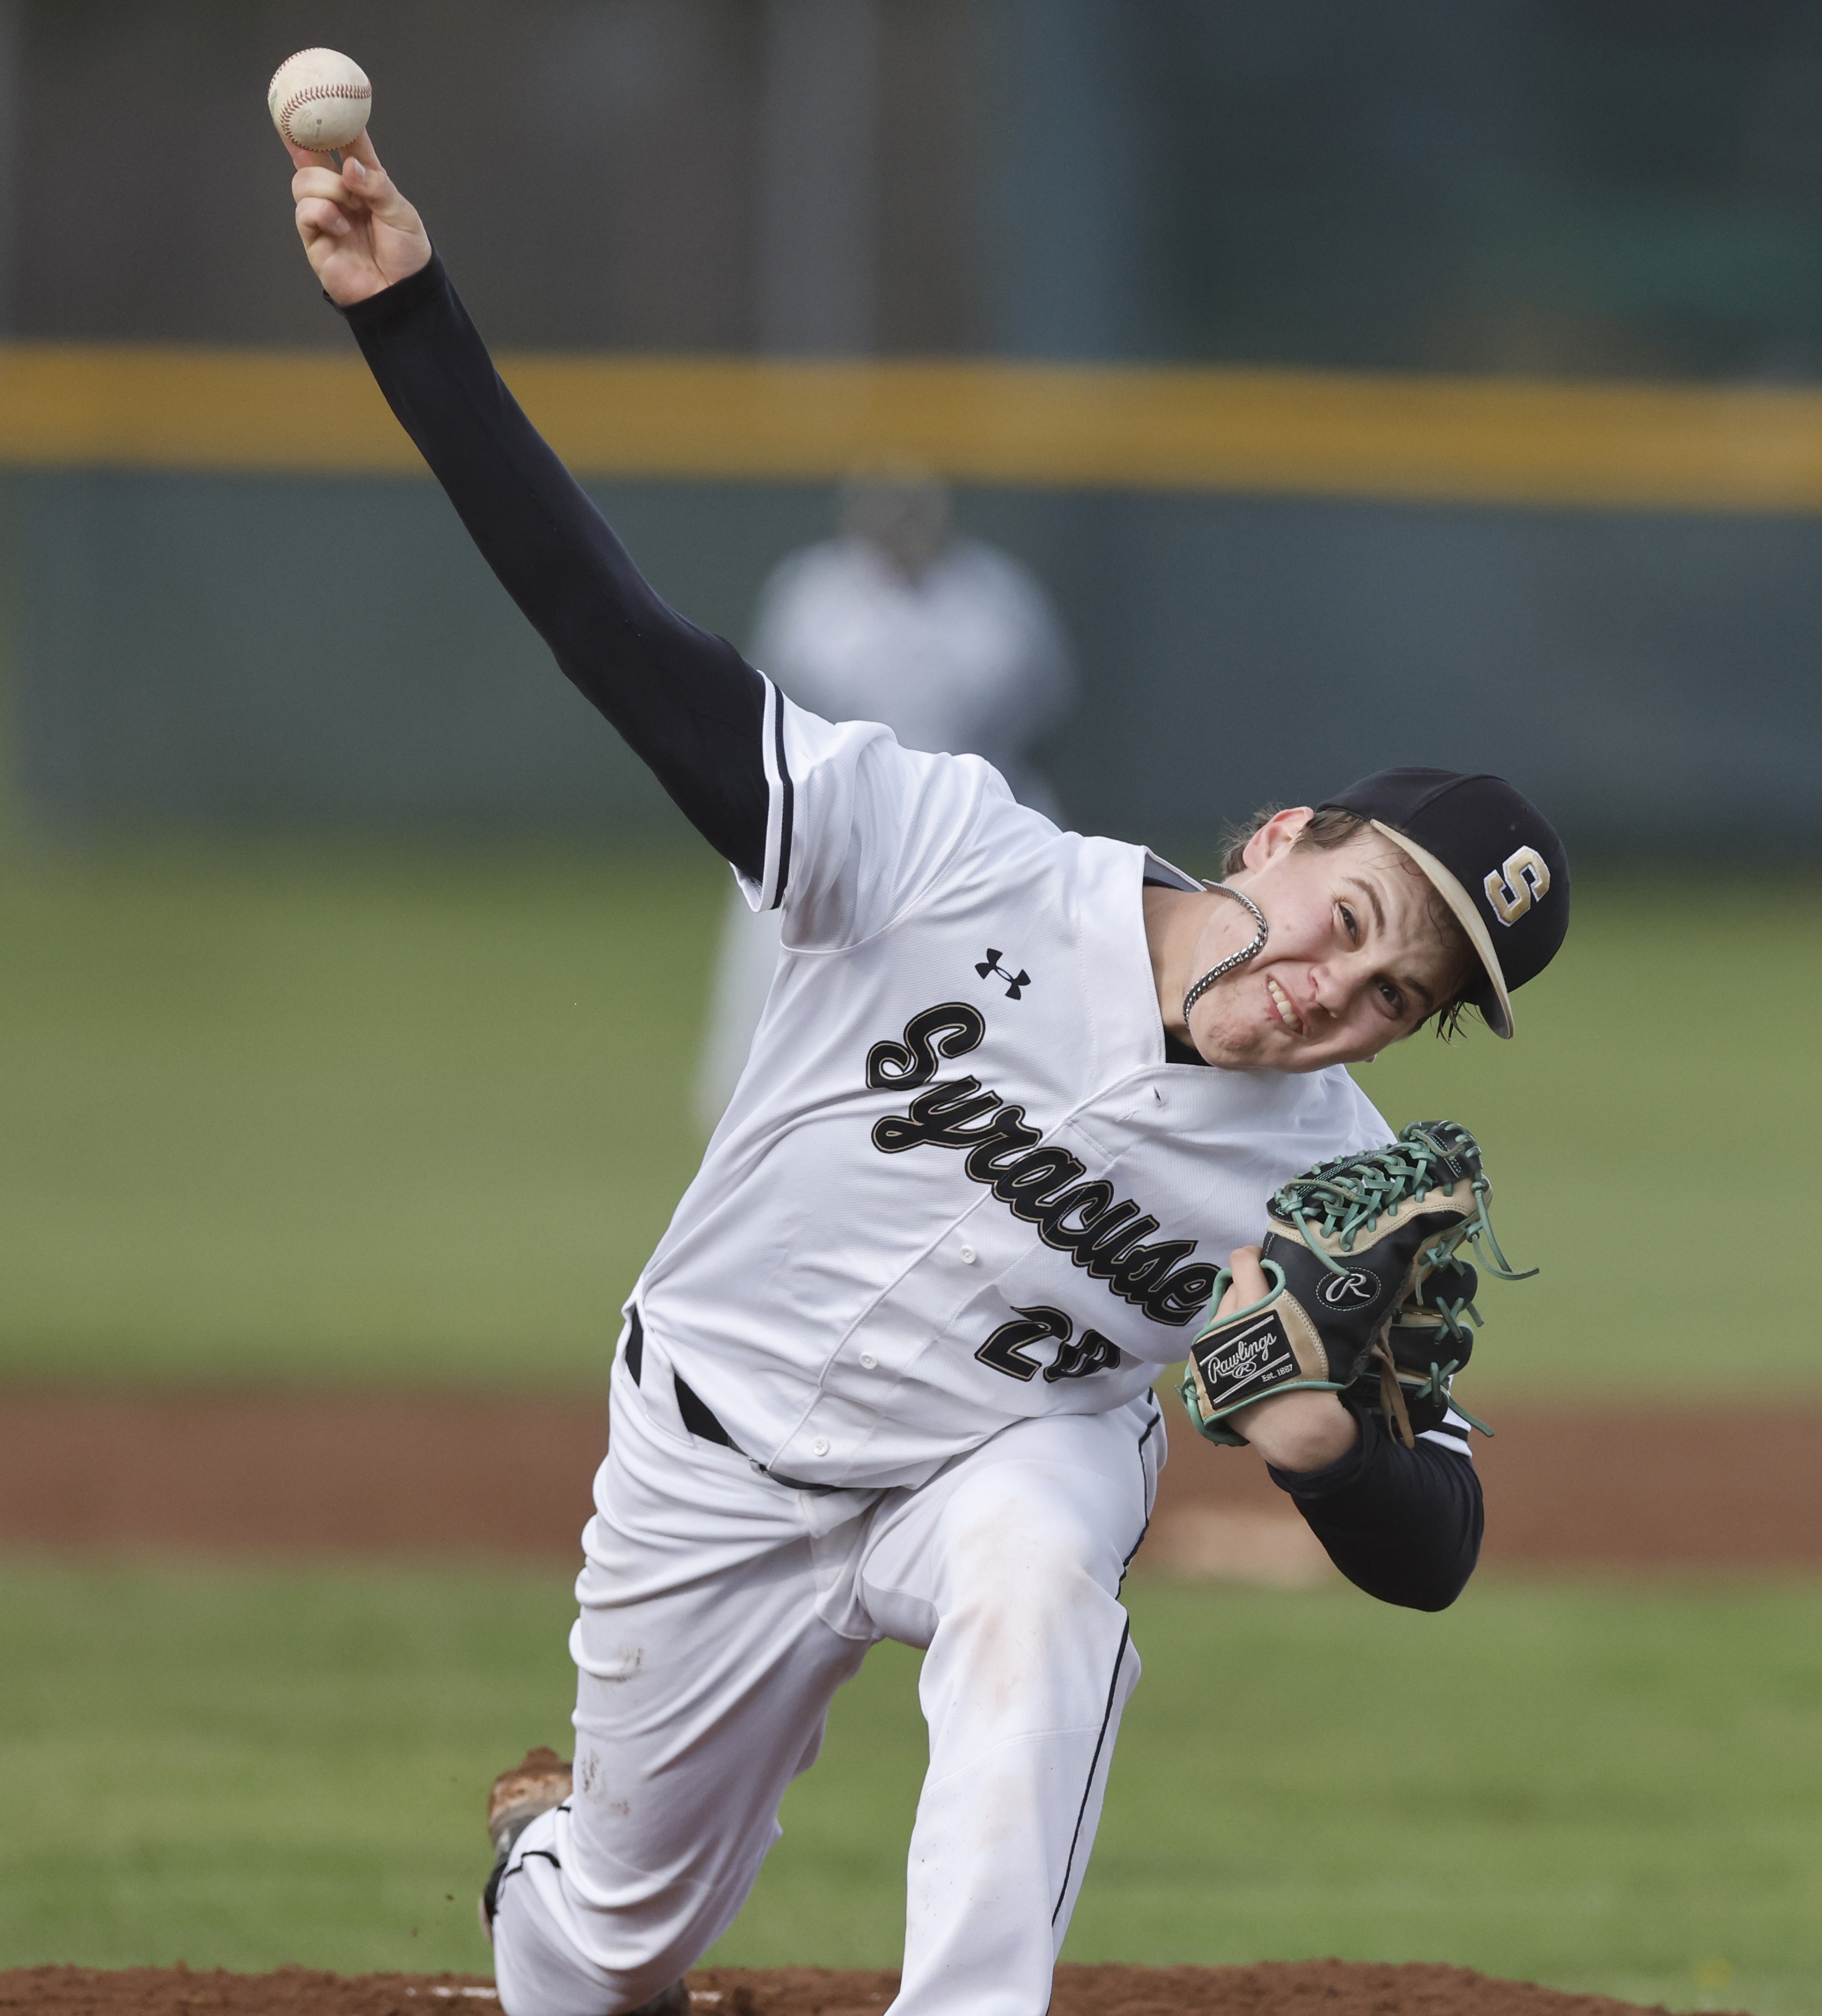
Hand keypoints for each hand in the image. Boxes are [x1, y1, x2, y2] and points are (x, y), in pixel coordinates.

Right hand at [285, 130, 430, 304]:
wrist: (403, 297)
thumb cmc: (407, 255)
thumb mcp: (402, 214)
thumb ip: (377, 186)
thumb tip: (350, 166)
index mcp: (365, 183)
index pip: (346, 145)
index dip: (334, 122)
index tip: (323, 95)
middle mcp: (341, 195)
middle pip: (312, 157)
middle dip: (311, 143)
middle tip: (321, 139)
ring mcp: (325, 215)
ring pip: (304, 181)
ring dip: (326, 187)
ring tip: (348, 205)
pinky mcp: (315, 238)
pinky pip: (303, 211)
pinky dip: (320, 211)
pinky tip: (339, 224)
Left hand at [1218, 1245, 1361, 1472]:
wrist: (1291, 1424)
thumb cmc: (1309, 1375)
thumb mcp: (1307, 1327)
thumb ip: (1286, 1300)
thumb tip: (1277, 1277)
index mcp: (1255, 1305)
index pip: (1241, 1261)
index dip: (1252, 1256)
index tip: (1262, 1260)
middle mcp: (1226, 1317)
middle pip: (1232, 1285)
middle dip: (1248, 1287)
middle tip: (1268, 1301)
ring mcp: (1210, 1340)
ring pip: (1221, 1310)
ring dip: (1236, 1313)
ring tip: (1255, 1332)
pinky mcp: (1201, 1361)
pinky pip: (1212, 1335)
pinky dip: (1225, 1338)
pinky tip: (1242, 1353)